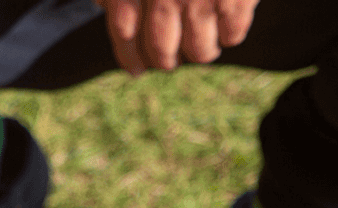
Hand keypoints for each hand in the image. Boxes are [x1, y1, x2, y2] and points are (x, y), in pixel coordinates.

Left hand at [94, 0, 257, 74]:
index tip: (136, 70)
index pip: (123, 33)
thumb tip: (104, 5)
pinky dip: (231, 36)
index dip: (129, 57)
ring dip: (202, 53)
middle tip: (170, 62)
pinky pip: (233, 32)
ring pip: (199, 49)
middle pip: (160, 48)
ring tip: (204, 51)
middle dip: (165, 60)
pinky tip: (229, 33)